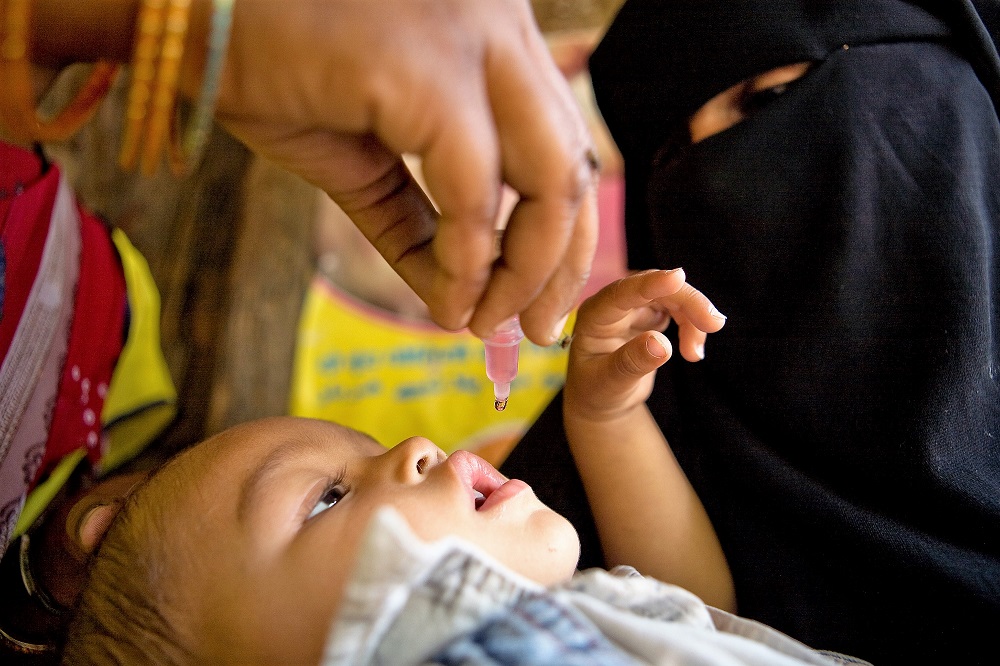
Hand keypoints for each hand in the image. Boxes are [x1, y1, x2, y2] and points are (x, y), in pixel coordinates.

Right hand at [201, 0, 598, 344]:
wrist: (183, 22)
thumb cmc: (271, 73)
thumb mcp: (368, 159)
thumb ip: (422, 222)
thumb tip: (459, 299)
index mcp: (496, 37)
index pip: (567, 144)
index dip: (566, 233)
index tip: (540, 302)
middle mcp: (500, 27)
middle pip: (575, 164)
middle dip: (562, 263)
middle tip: (532, 331)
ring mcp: (470, 39)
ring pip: (550, 178)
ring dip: (526, 271)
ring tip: (482, 323)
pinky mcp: (426, 69)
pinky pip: (475, 191)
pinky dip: (469, 261)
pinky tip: (446, 300)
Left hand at [564, 269, 725, 421]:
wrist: (602, 400)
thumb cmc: (597, 393)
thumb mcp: (610, 384)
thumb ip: (631, 363)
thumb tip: (661, 345)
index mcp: (594, 316)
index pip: (622, 292)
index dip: (650, 284)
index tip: (678, 278)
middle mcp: (613, 305)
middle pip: (654, 289)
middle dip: (687, 302)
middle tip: (714, 324)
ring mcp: (632, 307)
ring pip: (671, 296)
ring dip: (693, 318)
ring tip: (695, 354)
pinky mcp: (649, 314)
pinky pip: (678, 308)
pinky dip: (692, 326)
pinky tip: (693, 352)